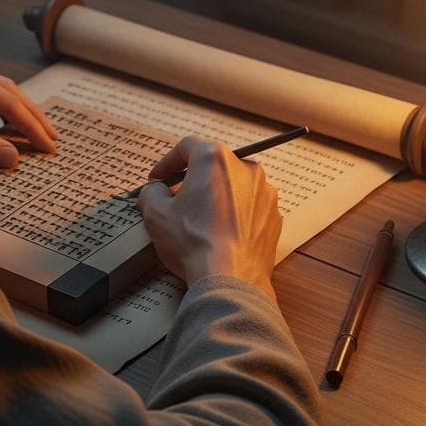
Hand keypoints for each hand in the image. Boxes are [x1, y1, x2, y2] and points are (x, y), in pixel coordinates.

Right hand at [138, 136, 281, 299]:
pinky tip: (221, 234)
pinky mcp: (274, 216)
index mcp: (215, 159)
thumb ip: (151, 192)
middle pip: (213, 165)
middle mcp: (246, 168)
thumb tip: (155, 190)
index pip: (187, 147)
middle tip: (177, 199)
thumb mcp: (155, 214)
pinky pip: (250, 207)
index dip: (167, 162)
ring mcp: (265, 193)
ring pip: (234, 186)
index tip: (159, 179)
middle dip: (194, 180)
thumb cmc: (193, 242)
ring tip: (200, 221)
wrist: (230, 279)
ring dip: (216, 197)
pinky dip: (235, 215)